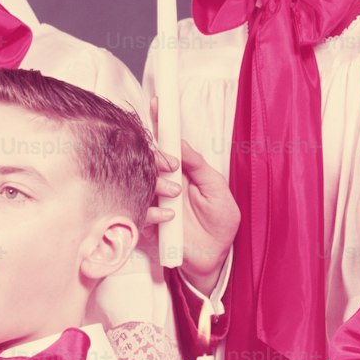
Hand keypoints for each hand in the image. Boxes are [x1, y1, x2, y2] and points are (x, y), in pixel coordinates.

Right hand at [146, 99, 239, 296]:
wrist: (216, 256)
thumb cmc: (220, 220)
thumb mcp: (217, 188)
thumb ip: (198, 165)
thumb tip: (181, 144)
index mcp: (180, 169)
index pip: (166, 141)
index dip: (161, 122)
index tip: (157, 103)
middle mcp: (162, 182)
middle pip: (147, 158)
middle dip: (155, 156)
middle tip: (169, 165)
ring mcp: (153, 201)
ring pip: (139, 182)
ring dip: (155, 184)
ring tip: (173, 195)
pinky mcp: (147, 223)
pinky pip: (138, 213)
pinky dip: (152, 212)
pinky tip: (169, 216)